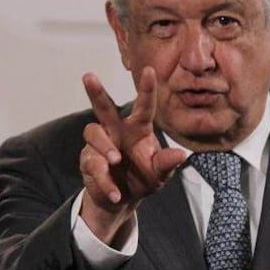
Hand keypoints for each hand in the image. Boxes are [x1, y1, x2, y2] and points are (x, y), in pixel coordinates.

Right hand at [78, 68, 185, 244]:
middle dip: (96, 92)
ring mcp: (100, 144)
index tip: (150, 70)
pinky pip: (93, 164)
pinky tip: (115, 193)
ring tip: (116, 160)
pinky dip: (105, 180)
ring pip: (93, 133)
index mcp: (137, 129)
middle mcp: (116, 131)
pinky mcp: (88, 160)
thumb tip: (181, 155)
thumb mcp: (159, 174)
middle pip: (104, 107)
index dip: (146, 89)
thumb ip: (167, 164)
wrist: (123, 200)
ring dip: (105, 146)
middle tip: (88, 76)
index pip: (143, 106)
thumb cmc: (143, 179)